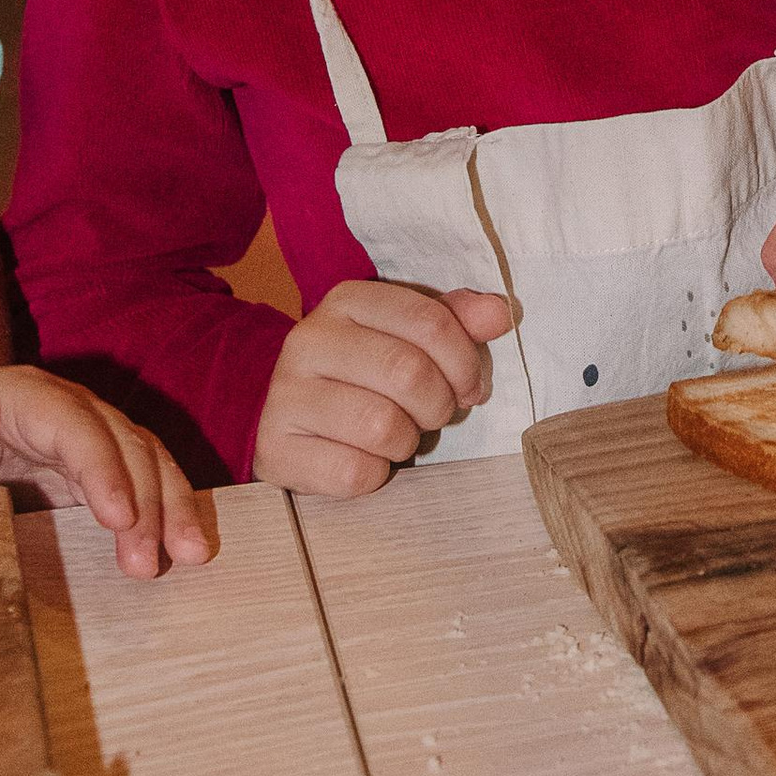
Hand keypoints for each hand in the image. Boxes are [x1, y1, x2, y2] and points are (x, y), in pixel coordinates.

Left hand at [0, 365, 213, 577]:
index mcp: (26, 398)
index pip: (76, 427)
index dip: (102, 469)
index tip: (118, 519)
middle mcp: (71, 411)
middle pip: (124, 443)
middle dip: (146, 500)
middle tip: (149, 564)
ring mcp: (93, 438)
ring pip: (149, 459)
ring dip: (173, 504)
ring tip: (190, 555)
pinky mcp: (104, 470)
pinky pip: (147, 482)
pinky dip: (170, 511)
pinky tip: (186, 547)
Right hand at [253, 279, 516, 497]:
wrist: (287, 415)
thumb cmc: (363, 374)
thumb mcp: (406, 337)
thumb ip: (454, 320)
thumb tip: (501, 313)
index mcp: (347, 300)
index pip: (430, 321)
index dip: (465, 361)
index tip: (471, 387)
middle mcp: (309, 339)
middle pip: (408, 372)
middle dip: (439, 404)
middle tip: (435, 416)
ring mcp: (286, 394)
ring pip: (382, 426)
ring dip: (407, 442)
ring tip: (398, 436)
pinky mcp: (275, 448)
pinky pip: (354, 473)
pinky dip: (374, 474)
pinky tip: (365, 459)